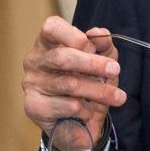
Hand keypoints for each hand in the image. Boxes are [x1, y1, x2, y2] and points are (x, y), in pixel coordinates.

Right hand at [21, 16, 128, 141]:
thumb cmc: (89, 82)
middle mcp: (35, 60)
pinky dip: (85, 109)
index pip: (51, 27)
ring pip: (69, 84)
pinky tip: (90, 112)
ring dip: (98, 90)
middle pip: (61, 57)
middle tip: (115, 70)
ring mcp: (31, 83)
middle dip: (93, 64)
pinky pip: (66, 105)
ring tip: (117, 97)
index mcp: (48, 42)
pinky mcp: (34, 106)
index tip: (94, 48)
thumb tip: (99, 34)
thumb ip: (103, 43)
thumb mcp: (103, 58)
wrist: (81, 123)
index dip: (75, 36)